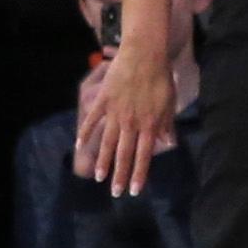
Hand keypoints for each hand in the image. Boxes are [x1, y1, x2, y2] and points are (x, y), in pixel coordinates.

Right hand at [74, 41, 180, 195]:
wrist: (145, 55)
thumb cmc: (161, 78)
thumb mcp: (169, 103)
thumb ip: (166, 124)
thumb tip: (168, 143)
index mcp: (148, 124)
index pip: (144, 155)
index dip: (139, 174)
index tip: (134, 190)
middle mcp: (130, 122)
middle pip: (124, 154)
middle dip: (119, 174)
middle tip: (114, 192)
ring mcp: (114, 113)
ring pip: (106, 142)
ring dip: (102, 160)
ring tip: (98, 176)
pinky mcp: (102, 101)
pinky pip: (91, 120)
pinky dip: (84, 133)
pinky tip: (78, 145)